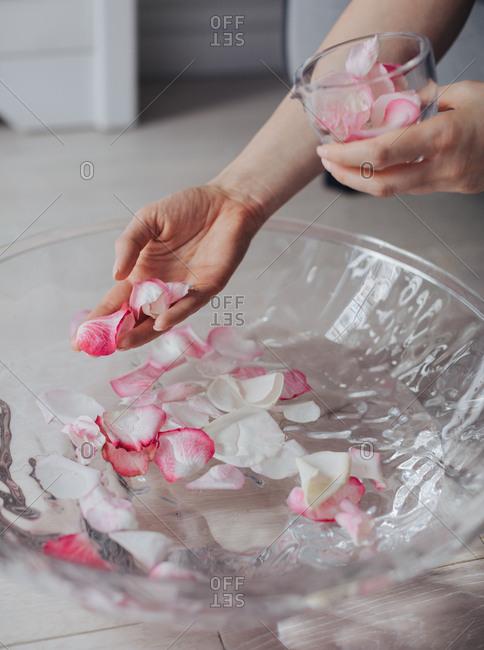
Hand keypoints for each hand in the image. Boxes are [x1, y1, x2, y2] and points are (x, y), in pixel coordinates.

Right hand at [71, 185, 264, 350]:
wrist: (226, 202)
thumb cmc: (187, 208)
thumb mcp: (147, 219)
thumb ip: (129, 243)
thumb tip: (115, 274)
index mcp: (142, 273)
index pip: (115, 301)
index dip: (98, 320)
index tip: (79, 340)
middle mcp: (161, 287)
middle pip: (134, 317)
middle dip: (115, 334)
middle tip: (95, 349)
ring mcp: (183, 291)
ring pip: (159, 319)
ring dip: (141, 333)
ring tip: (121, 343)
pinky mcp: (207, 288)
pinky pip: (189, 305)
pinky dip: (175, 314)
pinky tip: (159, 322)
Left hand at [316, 81, 483, 195]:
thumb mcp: (464, 93)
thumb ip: (424, 101)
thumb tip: (395, 106)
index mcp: (442, 138)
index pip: (380, 155)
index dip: (347, 156)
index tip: (328, 149)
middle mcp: (441, 168)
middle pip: (378, 184)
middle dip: (345, 175)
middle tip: (327, 162)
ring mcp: (446, 184)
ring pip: (391, 192)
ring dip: (361, 181)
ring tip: (342, 166)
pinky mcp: (449, 190)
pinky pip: (409, 189)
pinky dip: (385, 180)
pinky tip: (373, 168)